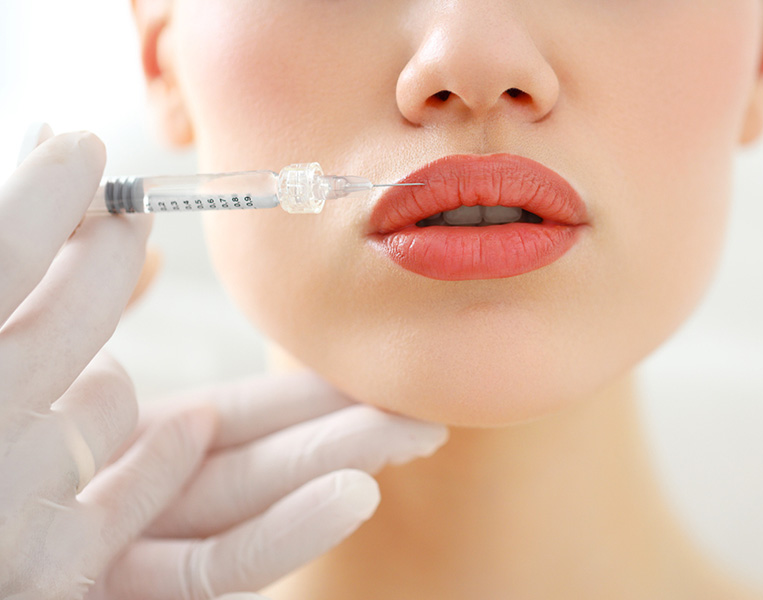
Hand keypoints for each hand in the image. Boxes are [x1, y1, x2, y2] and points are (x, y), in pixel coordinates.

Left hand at [0, 126, 447, 598]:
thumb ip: (23, 253)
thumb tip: (83, 161)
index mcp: (40, 418)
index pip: (150, 363)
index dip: (255, 346)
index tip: (363, 338)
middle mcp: (71, 484)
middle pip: (220, 443)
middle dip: (321, 410)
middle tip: (407, 380)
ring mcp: (89, 550)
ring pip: (229, 503)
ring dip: (329, 464)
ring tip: (416, 429)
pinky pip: (203, 576)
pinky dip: (282, 540)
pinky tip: (356, 494)